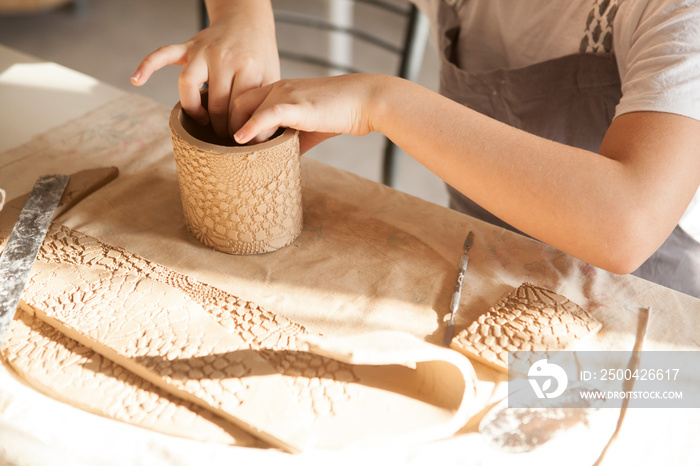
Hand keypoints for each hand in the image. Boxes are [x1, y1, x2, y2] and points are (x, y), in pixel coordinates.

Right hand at [131, 3, 278, 140]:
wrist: (247, 21)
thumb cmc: (259, 54)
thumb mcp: (271, 77)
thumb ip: (263, 103)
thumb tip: (258, 137)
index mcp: (247, 69)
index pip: (237, 110)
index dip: (236, 129)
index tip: (237, 137)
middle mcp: (223, 59)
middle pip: (215, 104)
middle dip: (219, 126)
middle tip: (222, 135)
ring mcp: (202, 51)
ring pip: (187, 85)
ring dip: (193, 109)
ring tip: (202, 120)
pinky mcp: (187, 46)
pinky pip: (163, 54)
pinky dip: (147, 66)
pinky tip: (136, 79)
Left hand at [233, 74, 383, 150]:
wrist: (365, 101)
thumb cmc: (341, 113)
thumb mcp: (311, 128)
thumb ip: (293, 142)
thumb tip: (281, 162)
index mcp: (280, 90)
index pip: (244, 100)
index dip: (235, 121)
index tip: (234, 143)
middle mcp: (278, 87)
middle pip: (237, 102)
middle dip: (230, 126)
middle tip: (235, 150)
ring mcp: (285, 94)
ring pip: (246, 109)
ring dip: (241, 131)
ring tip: (243, 153)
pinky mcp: (296, 105)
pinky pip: (266, 114)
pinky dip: (251, 127)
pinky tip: (241, 140)